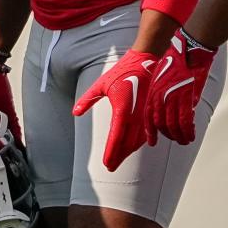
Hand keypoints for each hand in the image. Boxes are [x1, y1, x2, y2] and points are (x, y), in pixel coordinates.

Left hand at [72, 50, 156, 170]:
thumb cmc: (123, 71)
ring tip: (119, 159)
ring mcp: (146, 115)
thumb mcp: (102, 84)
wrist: (147, 60)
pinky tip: (134, 146)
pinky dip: (139, 142)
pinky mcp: (152, 113)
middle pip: (127, 144)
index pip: (115, 137)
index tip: (106, 164)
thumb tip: (75, 113)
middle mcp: (136, 115)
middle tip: (110, 167)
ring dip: (129, 152)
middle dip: (119, 157)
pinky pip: (147, 133)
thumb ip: (88, 99)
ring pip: (138, 141)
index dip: (111, 153)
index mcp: (122, 109)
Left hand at [144, 29, 215, 145]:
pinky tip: (191, 135)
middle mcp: (160, 96)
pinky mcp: (186, 98)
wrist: (189, 49)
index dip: (150, 131)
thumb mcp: (163, 77)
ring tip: (185, 140)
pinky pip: (185, 121)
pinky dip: (188, 131)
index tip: (152, 142)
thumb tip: (172, 109)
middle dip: (167, 135)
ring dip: (179, 136)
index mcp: (153, 91)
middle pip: (160, 124)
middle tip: (176, 140)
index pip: (148, 116)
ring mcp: (172, 98)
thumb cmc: (178, 60)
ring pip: (173, 126)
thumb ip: (164, 94)